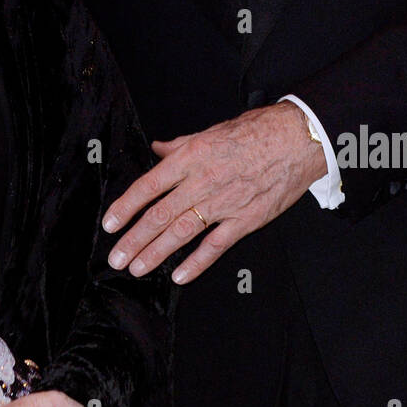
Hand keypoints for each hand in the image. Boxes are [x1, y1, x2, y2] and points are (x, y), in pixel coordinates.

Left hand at [102, 102, 327, 282]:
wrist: (297, 139)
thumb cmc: (256, 131)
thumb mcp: (210, 131)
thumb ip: (179, 145)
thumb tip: (157, 149)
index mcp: (191, 157)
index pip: (148, 186)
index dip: (126, 207)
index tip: (110, 224)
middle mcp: (203, 181)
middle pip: (160, 215)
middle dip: (134, 239)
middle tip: (115, 257)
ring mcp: (224, 203)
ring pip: (182, 233)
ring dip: (156, 253)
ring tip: (136, 267)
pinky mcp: (245, 219)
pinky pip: (216, 246)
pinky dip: (196, 263)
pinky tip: (179, 275)